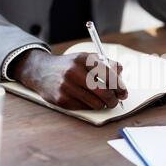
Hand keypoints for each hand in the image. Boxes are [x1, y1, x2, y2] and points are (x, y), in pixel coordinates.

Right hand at [10, 49, 127, 109]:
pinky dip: (89, 106)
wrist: (41, 71)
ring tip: (102, 101)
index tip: (123, 93)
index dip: (120, 86)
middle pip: (105, 92)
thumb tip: (121, 77)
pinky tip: (85, 100)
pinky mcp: (61, 100)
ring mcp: (67, 86)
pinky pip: (84, 108)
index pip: (109, 74)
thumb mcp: (86, 58)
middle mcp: (74, 71)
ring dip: (103, 105)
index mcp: (83, 59)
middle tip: (115, 101)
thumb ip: (106, 64)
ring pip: (96, 104)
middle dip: (114, 100)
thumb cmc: (70, 65)